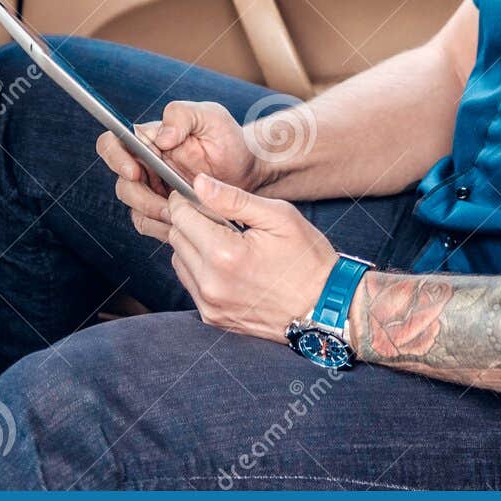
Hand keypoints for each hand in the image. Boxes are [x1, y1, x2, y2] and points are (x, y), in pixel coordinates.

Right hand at [97, 100, 267, 236]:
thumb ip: (183, 115)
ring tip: (180, 215)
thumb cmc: (228, 140)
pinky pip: (148, 224)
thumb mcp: (211, 117)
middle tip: (166, 203)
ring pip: (134, 207)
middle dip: (140, 196)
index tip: (134, 172)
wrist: (248, 172)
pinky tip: (182, 225)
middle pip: (123, 183)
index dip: (115, 157)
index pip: (113, 143)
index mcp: (148, 139)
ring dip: (153, 214)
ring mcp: (152, 190)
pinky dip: (161, 227)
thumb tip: (161, 137)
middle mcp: (145, 164)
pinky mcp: (162, 211)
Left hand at [139, 174, 336, 343]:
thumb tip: (199, 183)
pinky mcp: (214, 318)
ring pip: (179, 262)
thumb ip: (233, 199)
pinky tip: (228, 265)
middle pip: (176, 239)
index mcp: (225, 254)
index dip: (185, 200)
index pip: (181, 217)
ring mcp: (211, 305)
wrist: (325, 307)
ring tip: (226, 243)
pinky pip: (191, 285)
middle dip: (190, 222)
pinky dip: (201, 270)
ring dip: (193, 247)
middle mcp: (211, 283)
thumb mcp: (278, 217)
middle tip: (219, 219)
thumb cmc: (306, 259)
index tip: (196, 195)